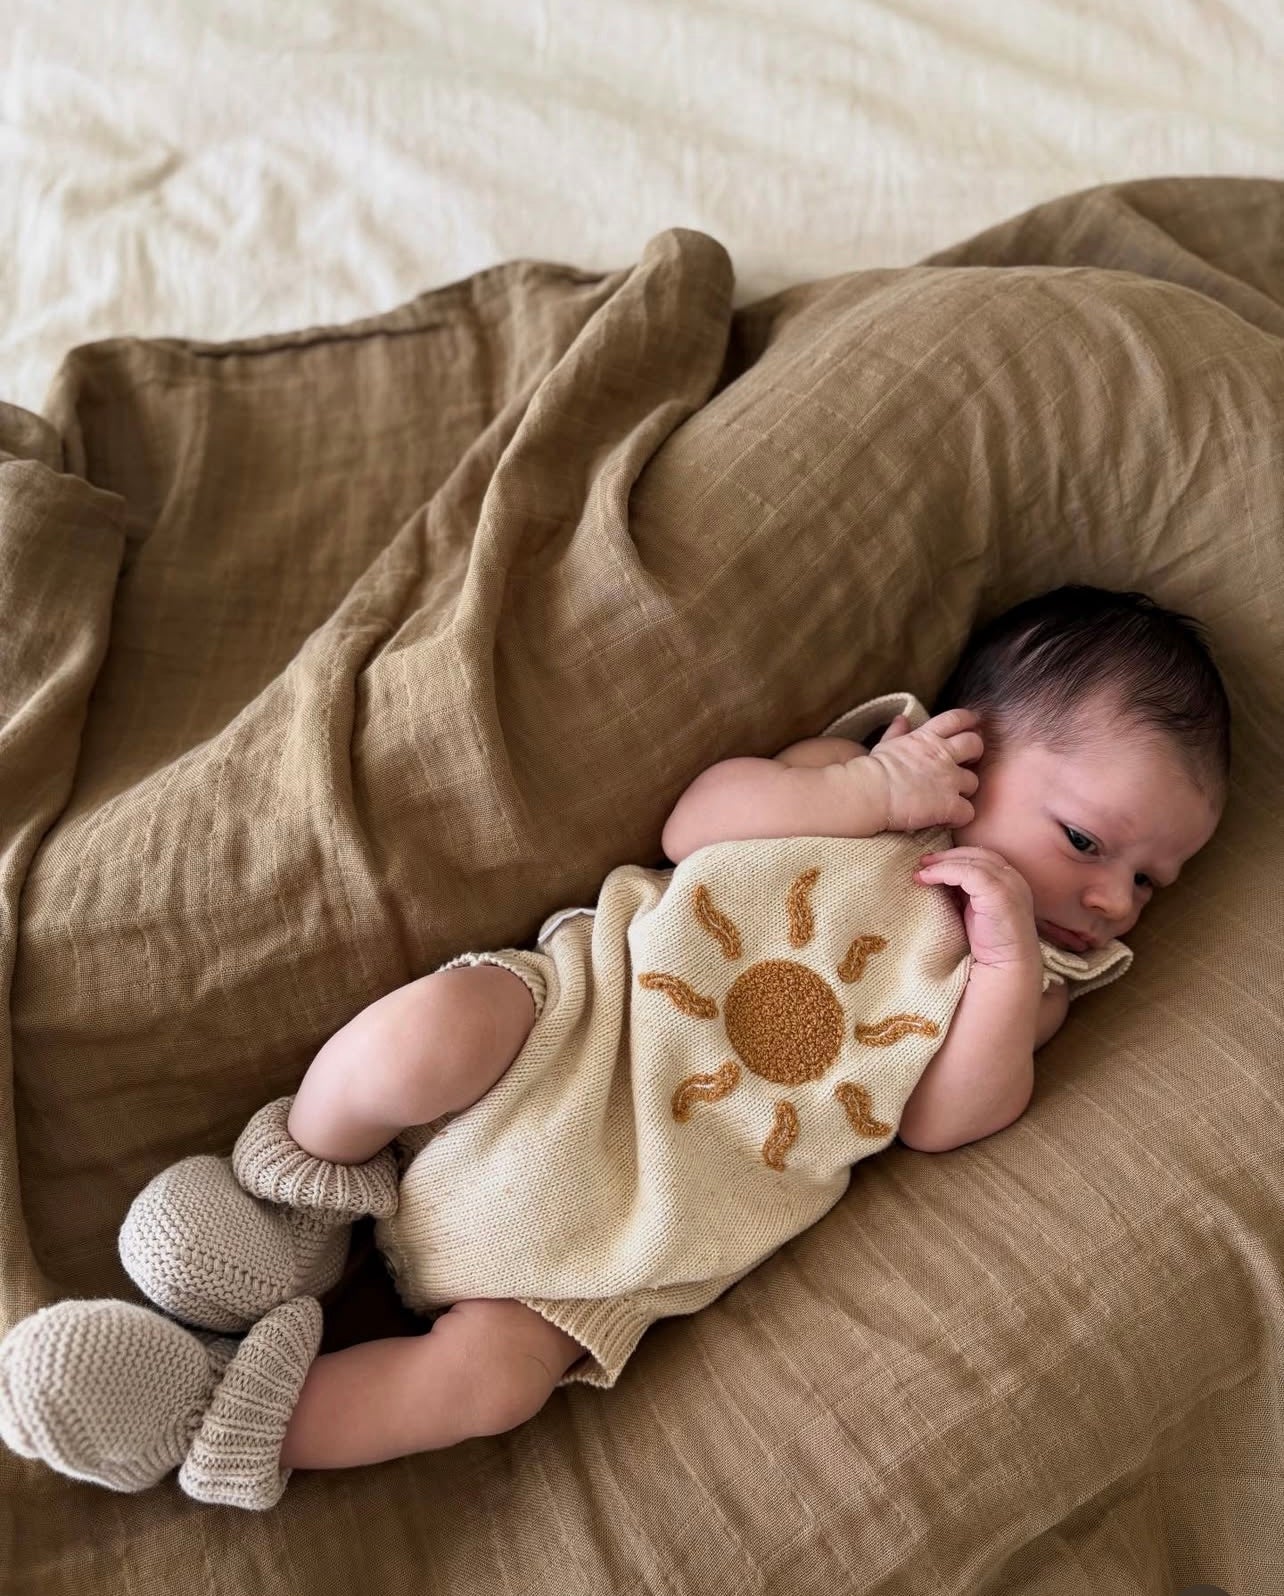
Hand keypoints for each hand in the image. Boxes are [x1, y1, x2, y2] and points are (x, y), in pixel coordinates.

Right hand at [855, 707, 982, 831]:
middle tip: (968, 762)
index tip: (973, 724)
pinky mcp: (950, 805)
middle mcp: (942, 755)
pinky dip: (961, 817)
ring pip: (974, 781)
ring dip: (965, 789)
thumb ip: (898, 732)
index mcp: (927, 738)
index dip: (968, 720)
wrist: (869, 792)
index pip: (956, 719)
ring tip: (953, 797)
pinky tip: (949, 819)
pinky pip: (968, 812)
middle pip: (975, 745)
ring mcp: (949, 780)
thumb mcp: (885, 745)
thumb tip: (902, 719)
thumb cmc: (871, 770)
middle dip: (975, 753)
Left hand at [913, 845, 1040, 970]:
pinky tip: (927, 879)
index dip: (954, 857)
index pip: (981, 857)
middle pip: (977, 854)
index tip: (930, 864)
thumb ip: (963, 893)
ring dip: (942, 863)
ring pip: (971, 860)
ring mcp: (1009, 884)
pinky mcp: (999, 893)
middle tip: (922, 862)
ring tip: (920, 871)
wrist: (1006, 969)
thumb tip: (936, 878)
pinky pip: (967, 872)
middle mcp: (1013, 878)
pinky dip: (944, 872)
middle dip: (947, 856)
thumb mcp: (973, 911)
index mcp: (1009, 881)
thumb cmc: (987, 946)